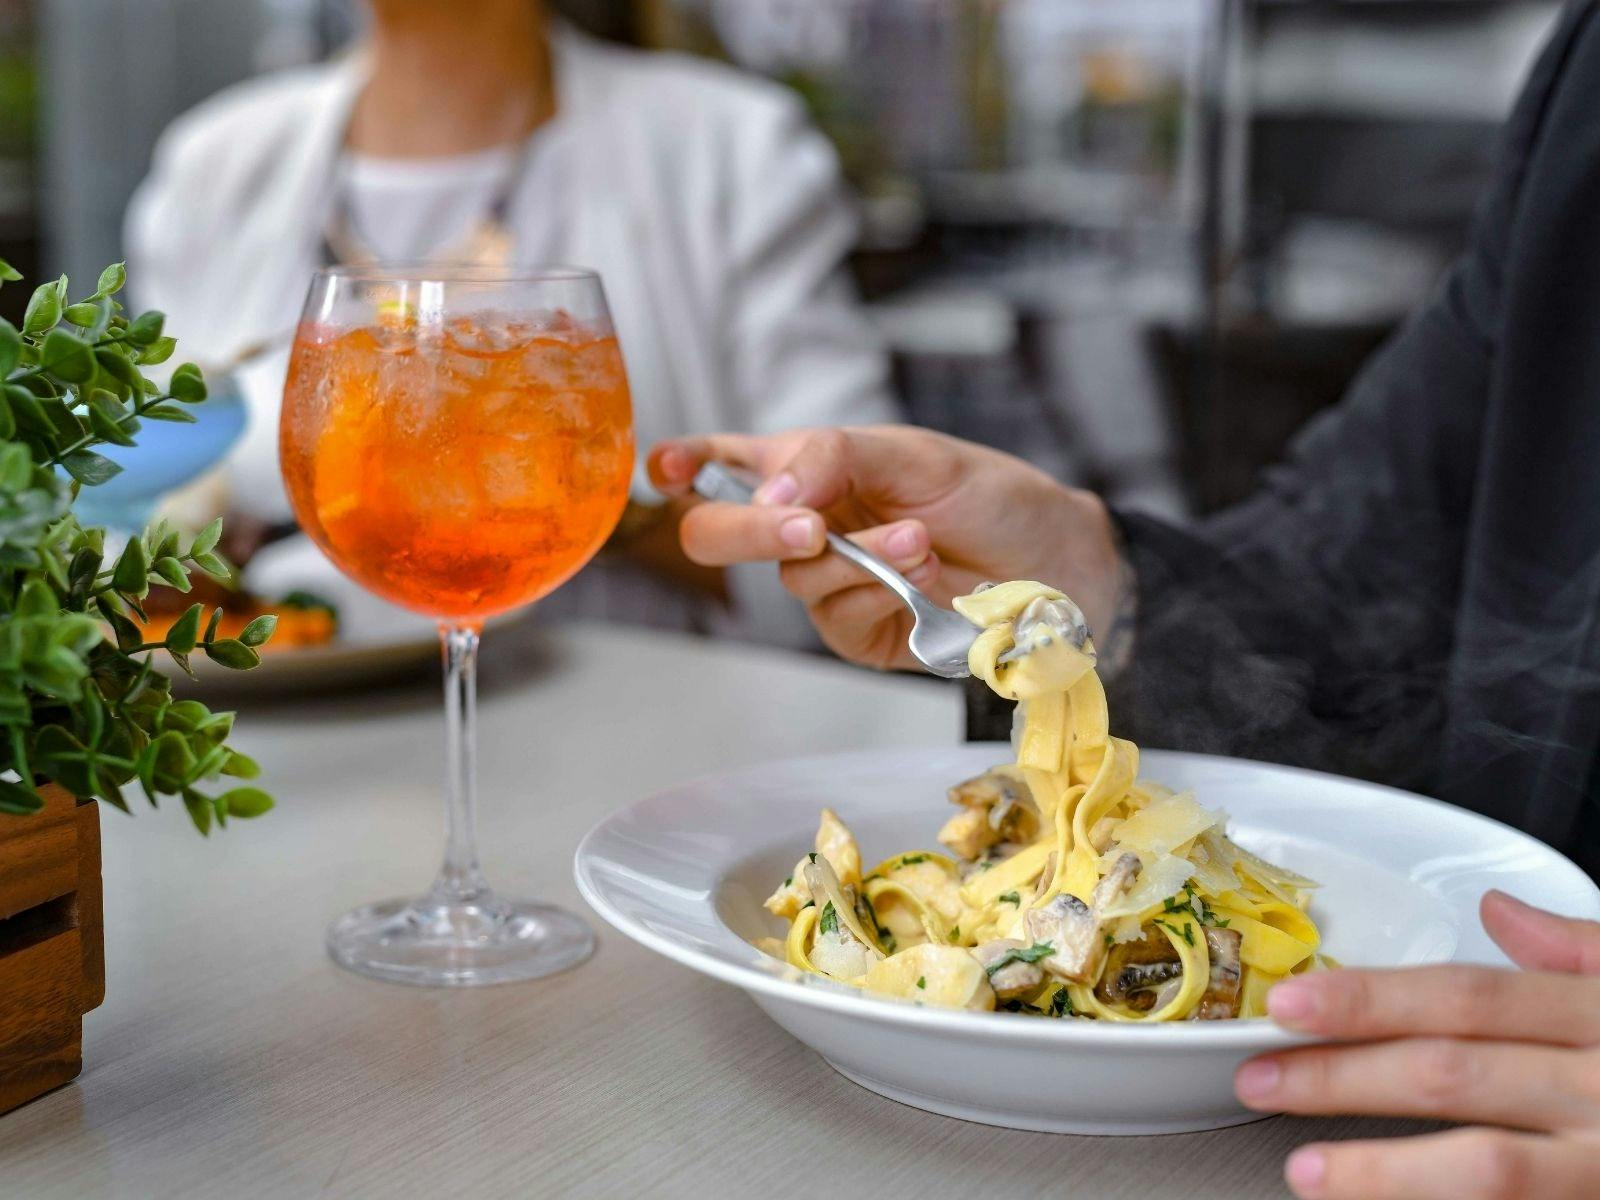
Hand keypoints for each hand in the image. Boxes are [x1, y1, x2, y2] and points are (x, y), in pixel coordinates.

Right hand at [647, 427, 1121, 669]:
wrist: (1057, 559)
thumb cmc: (988, 493)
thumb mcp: (909, 453)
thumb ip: (831, 459)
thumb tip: (770, 496)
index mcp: (805, 469)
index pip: (720, 464)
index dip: (679, 466)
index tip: (665, 470)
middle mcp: (804, 526)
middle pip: (719, 534)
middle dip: (751, 530)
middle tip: (809, 525)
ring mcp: (829, 584)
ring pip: (792, 579)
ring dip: (858, 559)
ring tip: (922, 540)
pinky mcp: (859, 633)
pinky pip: (837, 618)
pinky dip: (880, 594)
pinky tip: (925, 576)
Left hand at [1236, 890, 1599, 1198]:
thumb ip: (1574, 950)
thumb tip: (1497, 908)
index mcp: (1595, 1015)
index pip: (1463, 999)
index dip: (1370, 999)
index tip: (1288, 1004)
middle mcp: (1598, 1085)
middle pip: (1450, 1074)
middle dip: (1343, 1077)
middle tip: (1258, 1080)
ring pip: (1482, 1166)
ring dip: (1380, 1170)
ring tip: (1302, 1171)